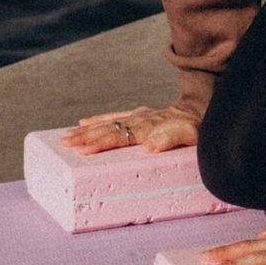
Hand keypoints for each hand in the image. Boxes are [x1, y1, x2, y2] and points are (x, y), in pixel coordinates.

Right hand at [62, 102, 200, 154]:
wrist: (201, 113)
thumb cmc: (196, 131)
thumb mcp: (189, 138)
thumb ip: (169, 141)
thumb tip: (147, 147)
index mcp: (148, 128)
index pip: (118, 137)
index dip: (99, 144)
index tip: (82, 151)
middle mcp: (139, 120)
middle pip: (107, 129)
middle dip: (84, 137)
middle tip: (64, 143)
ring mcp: (137, 116)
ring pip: (107, 122)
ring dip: (86, 130)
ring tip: (66, 136)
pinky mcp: (138, 115)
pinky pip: (115, 116)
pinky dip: (98, 119)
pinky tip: (84, 122)